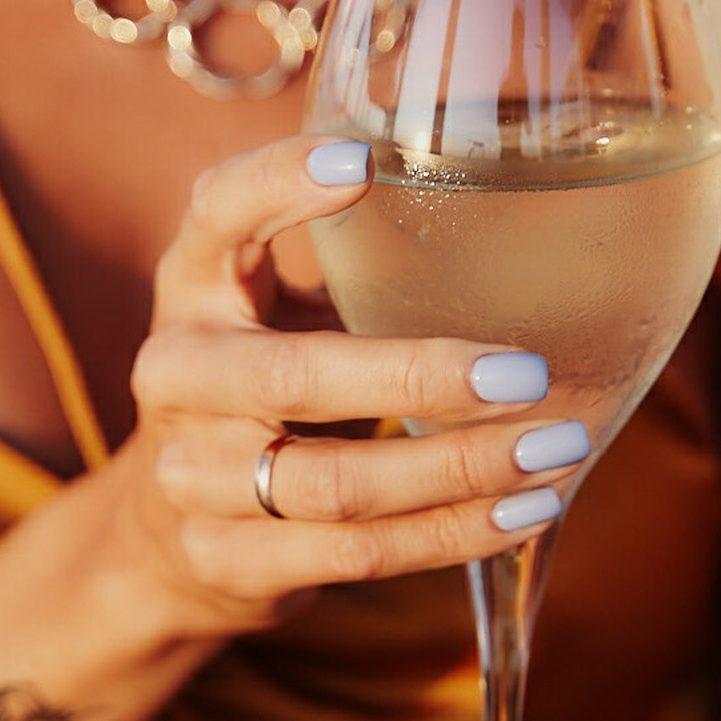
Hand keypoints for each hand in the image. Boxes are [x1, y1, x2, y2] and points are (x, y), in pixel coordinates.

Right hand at [121, 135, 587, 638]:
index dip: (277, 183)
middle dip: (421, 376)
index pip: (217, 213)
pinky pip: (355, 555)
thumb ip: (356, 262)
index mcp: (194, 283)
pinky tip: (522, 514)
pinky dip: (449, 536)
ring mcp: (190, 477)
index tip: (364, 162)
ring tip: (554, 452)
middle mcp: (177, 374)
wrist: (166, 534)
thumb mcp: (279, 306)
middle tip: (530, 374)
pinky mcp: (226, 559)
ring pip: (337, 485)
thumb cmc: (263, 385)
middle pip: (294, 380)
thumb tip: (524, 213)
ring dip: (459, 472)